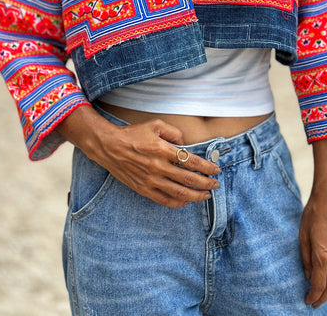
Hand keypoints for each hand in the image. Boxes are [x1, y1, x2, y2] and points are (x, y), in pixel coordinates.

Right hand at [57, 105, 220, 207]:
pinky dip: (178, 203)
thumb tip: (186, 145)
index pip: (191, 161)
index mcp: (162, 149)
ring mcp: (151, 180)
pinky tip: (186, 201)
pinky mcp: (143, 189)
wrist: (109, 146)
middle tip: (216, 184)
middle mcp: (158, 167)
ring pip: (179, 193)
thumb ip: (174, 132)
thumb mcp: (155, 124)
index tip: (216, 169)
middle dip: (206, 184)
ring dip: (196, 196)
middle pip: (189, 180)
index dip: (207, 167)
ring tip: (206, 196)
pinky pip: (164, 200)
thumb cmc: (133, 134)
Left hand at [300, 136, 326, 307]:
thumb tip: (309, 277)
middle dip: (322, 297)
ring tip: (322, 294)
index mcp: (322, 254)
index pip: (319, 284)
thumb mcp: (302, 235)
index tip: (307, 301)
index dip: (313, 296)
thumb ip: (306, 258)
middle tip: (314, 302)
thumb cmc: (312, 214)